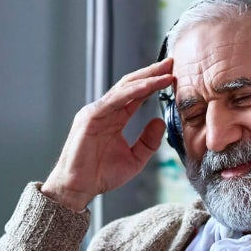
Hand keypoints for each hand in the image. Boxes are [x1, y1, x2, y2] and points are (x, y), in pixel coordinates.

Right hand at [41, 58, 172, 211]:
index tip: (172, 76)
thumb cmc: (100, 175)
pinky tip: (149, 86)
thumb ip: (148, 141)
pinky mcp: (90, 117)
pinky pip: (115, 100)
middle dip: (151, 73)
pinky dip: (133, 92)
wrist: (77, 188)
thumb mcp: (134, 159)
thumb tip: (160, 121)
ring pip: (124, 88)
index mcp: (114, 118)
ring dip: (146, 78)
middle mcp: (105, 111)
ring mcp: (96, 112)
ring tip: (165, 71)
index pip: (136, 95)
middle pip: (131, 85)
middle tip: (171, 63)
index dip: (154, 84)